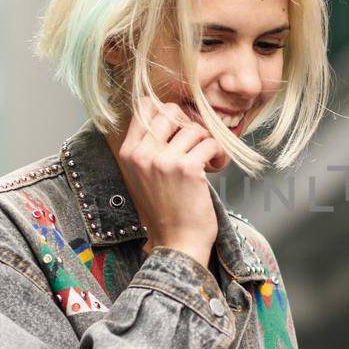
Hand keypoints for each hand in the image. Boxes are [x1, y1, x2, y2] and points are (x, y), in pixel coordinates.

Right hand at [116, 95, 220, 268]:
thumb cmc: (166, 209)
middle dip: (189, 125)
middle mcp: (142, 153)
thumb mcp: (144, 174)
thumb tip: (173, 114)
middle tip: (195, 146)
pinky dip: (220, 155)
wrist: (177, 242)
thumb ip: (150, 145)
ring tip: (207, 163)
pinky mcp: (187, 168)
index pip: (146, 107)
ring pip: (195, 128)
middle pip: (171, 111)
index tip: (180, 132)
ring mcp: (163, 160)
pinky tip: (215, 169)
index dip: (169, 114)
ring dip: (207, 144)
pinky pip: (212, 143)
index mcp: (128, 152)